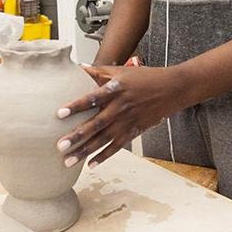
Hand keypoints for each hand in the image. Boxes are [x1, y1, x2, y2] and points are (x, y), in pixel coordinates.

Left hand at [55, 63, 183, 168]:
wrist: (172, 88)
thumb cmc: (144, 77)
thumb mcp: (121, 70)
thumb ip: (99, 71)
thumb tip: (77, 67)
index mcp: (115, 89)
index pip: (92, 98)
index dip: (76, 106)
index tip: (59, 114)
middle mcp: (120, 106)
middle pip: (96, 124)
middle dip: (77, 136)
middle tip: (60, 146)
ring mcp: (128, 121)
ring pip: (104, 139)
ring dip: (85, 150)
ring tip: (68, 160)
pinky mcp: (135, 131)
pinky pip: (117, 146)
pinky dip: (104, 156)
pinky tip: (90, 165)